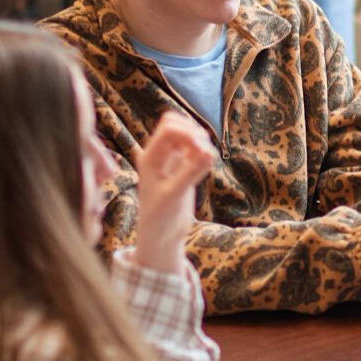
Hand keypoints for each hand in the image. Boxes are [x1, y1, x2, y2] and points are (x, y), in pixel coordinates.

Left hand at [131, 112, 215, 275]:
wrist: (161, 236)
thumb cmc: (160, 218)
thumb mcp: (174, 195)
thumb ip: (191, 172)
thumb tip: (210, 152)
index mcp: (149, 157)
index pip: (169, 128)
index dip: (188, 133)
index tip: (203, 150)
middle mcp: (158, 154)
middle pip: (177, 124)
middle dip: (195, 133)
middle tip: (207, 154)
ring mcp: (170, 160)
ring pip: (187, 135)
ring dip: (200, 142)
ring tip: (207, 161)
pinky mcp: (182, 167)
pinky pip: (194, 149)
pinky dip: (203, 152)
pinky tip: (205, 166)